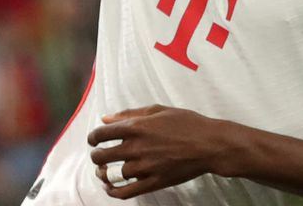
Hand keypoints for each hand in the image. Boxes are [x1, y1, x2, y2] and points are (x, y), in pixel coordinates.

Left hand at [87, 105, 235, 197]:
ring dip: (103, 173)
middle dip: (96, 156)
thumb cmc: (187, 123)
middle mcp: (137, 147)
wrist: (209, 145)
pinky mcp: (152, 183)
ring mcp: (144, 167)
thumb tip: (106, 118)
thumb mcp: (159, 110)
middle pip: (101, 156)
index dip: (93, 137)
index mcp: (137, 127)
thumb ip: (130, 114)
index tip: (94, 140)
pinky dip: (113, 191)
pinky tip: (111, 187)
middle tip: (99, 155)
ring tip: (104, 171)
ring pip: (111, 174)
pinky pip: (125, 192)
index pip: (102, 133)